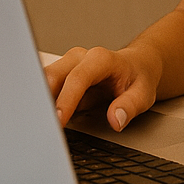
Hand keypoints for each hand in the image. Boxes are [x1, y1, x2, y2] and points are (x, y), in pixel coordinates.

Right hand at [45, 43, 161, 131]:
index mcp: (100, 59)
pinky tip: (43, 118)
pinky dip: (42, 102)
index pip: (78, 78)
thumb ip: (129, 106)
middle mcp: (80, 58)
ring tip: (41, 123)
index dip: (66, 99)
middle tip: (44, 126)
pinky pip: (45, 87)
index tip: (59, 120)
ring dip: (40, 102)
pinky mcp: (61, 75)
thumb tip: (115, 120)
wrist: (136, 65)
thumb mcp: (143, 94)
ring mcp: (68, 65)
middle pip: (53, 75)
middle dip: (45, 100)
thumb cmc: (138, 78)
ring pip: (44, 80)